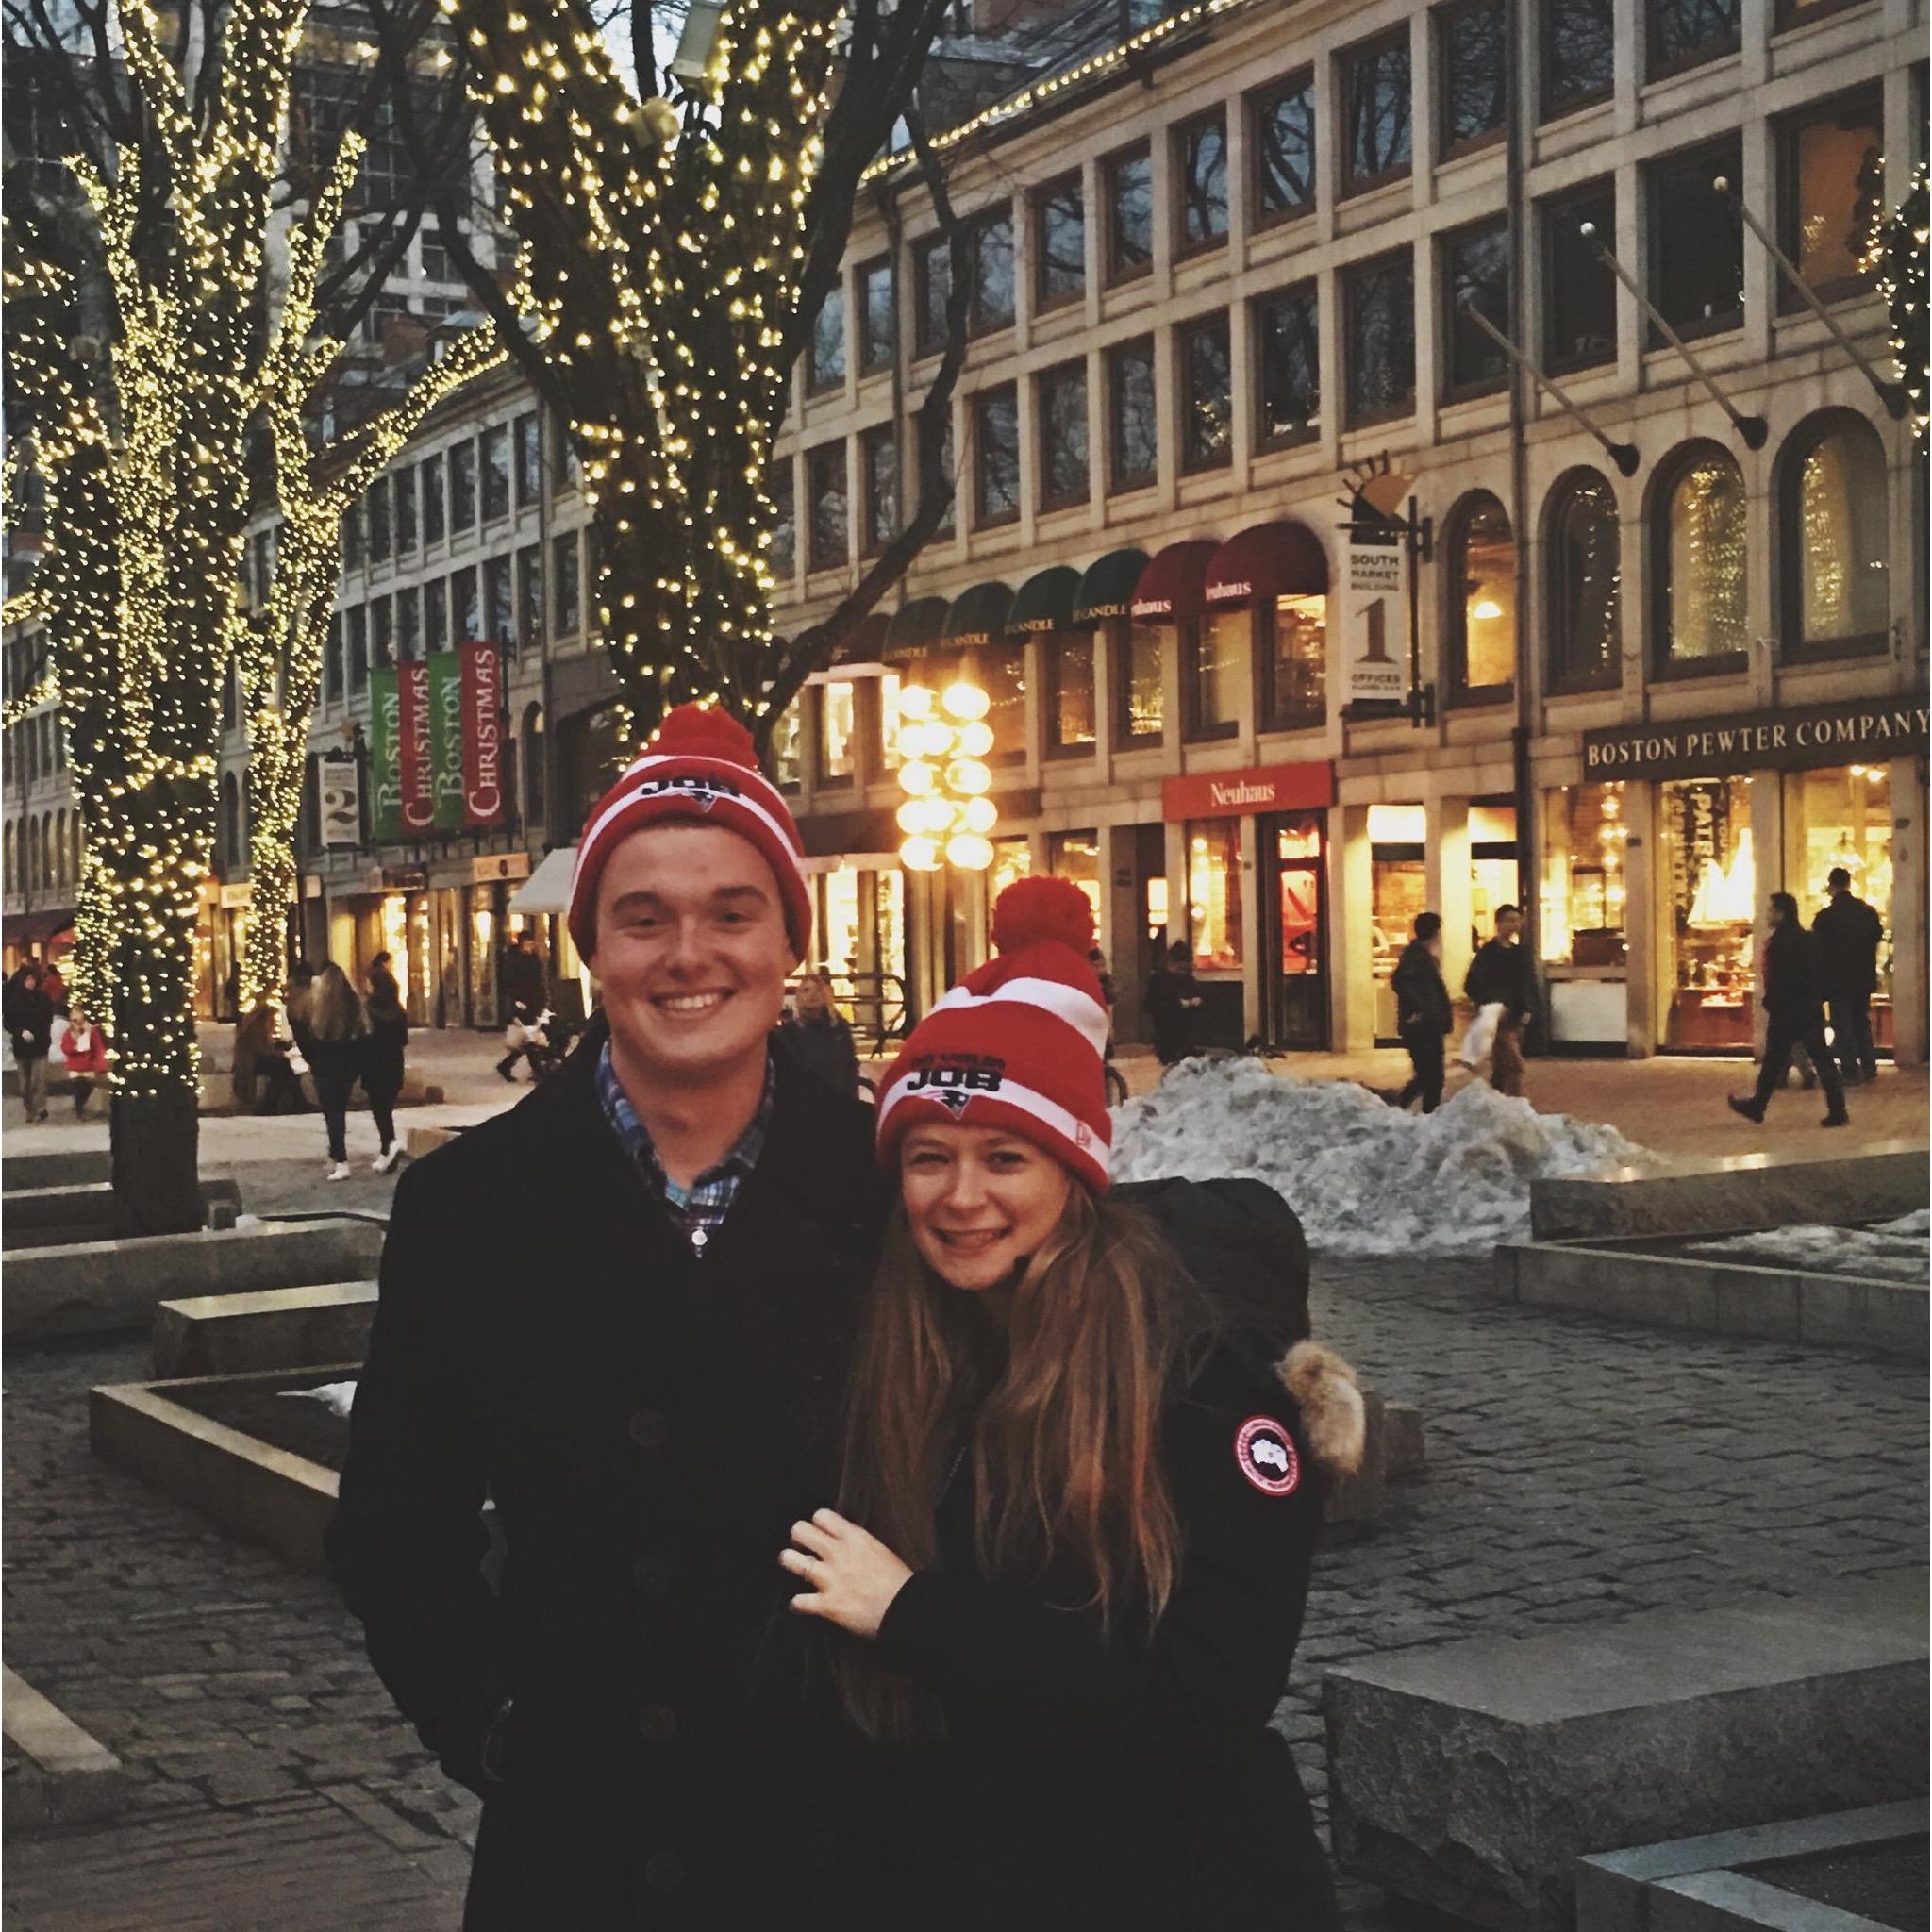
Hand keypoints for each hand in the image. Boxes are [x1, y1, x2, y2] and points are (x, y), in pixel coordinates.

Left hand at [780, 1509, 912, 1640]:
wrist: (907, 1611)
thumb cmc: (900, 1583)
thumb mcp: (880, 1551)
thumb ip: (857, 1545)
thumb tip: (844, 1544)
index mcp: (855, 1537)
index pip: (821, 1515)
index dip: (816, 1524)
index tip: (818, 1534)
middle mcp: (839, 1553)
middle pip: (800, 1530)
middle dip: (797, 1538)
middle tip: (803, 1549)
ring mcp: (830, 1579)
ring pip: (790, 1560)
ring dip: (791, 1563)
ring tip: (796, 1569)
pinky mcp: (827, 1605)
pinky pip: (797, 1601)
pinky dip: (797, 1604)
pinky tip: (801, 1604)